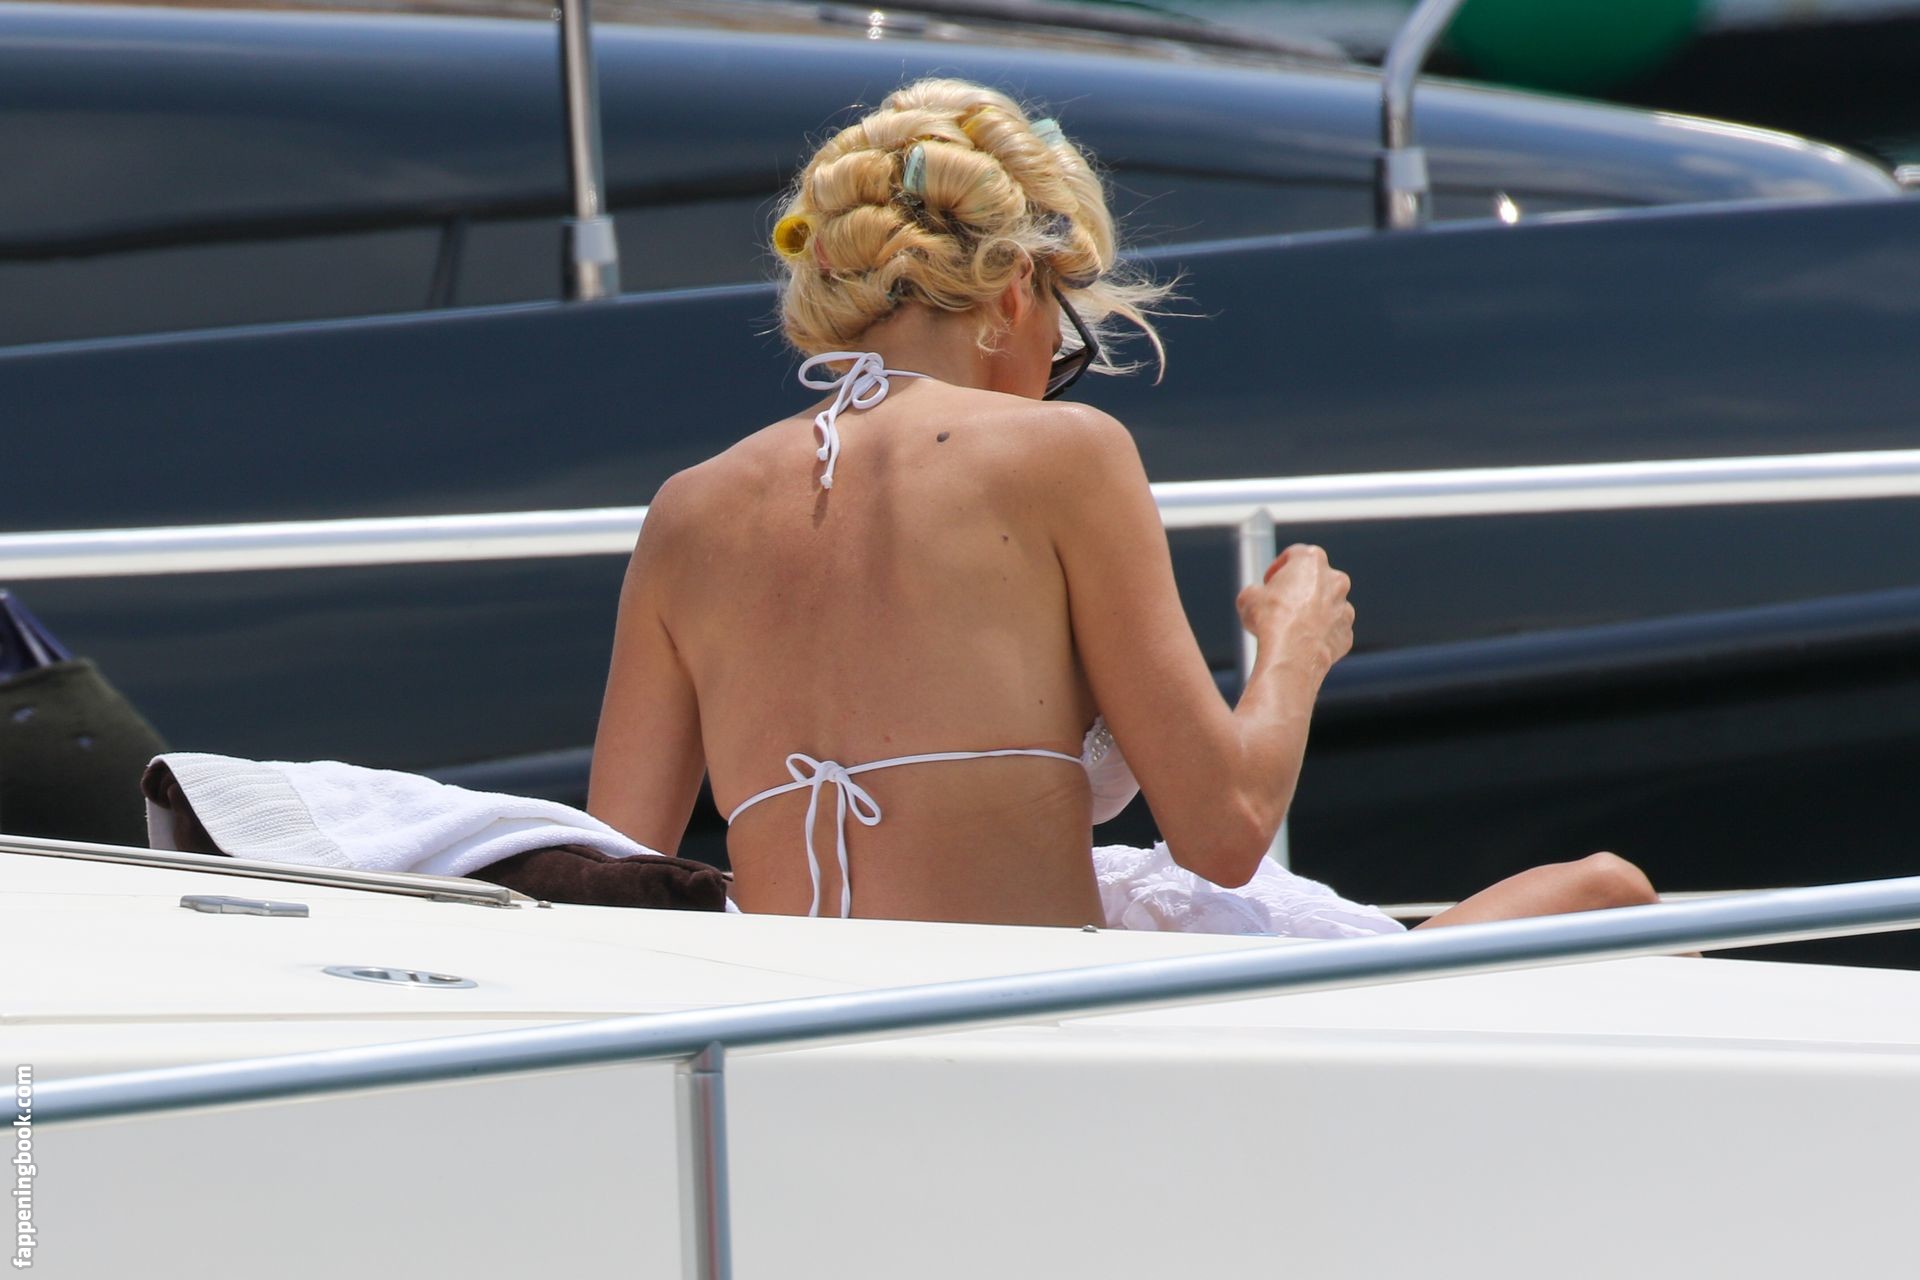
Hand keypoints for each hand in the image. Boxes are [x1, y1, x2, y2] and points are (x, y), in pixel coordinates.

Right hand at [1236, 543, 1353, 674]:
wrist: (1292, 654)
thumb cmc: (1270, 618)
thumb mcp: (1248, 597)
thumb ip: (1257, 592)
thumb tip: (1257, 598)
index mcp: (1312, 560)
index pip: (1294, 555)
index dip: (1278, 568)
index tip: (1268, 582)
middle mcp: (1335, 579)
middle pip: (1316, 579)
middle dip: (1300, 589)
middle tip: (1280, 603)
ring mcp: (1344, 607)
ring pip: (1327, 606)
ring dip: (1312, 612)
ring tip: (1290, 627)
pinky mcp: (1346, 633)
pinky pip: (1331, 631)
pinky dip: (1319, 635)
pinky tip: (1301, 644)